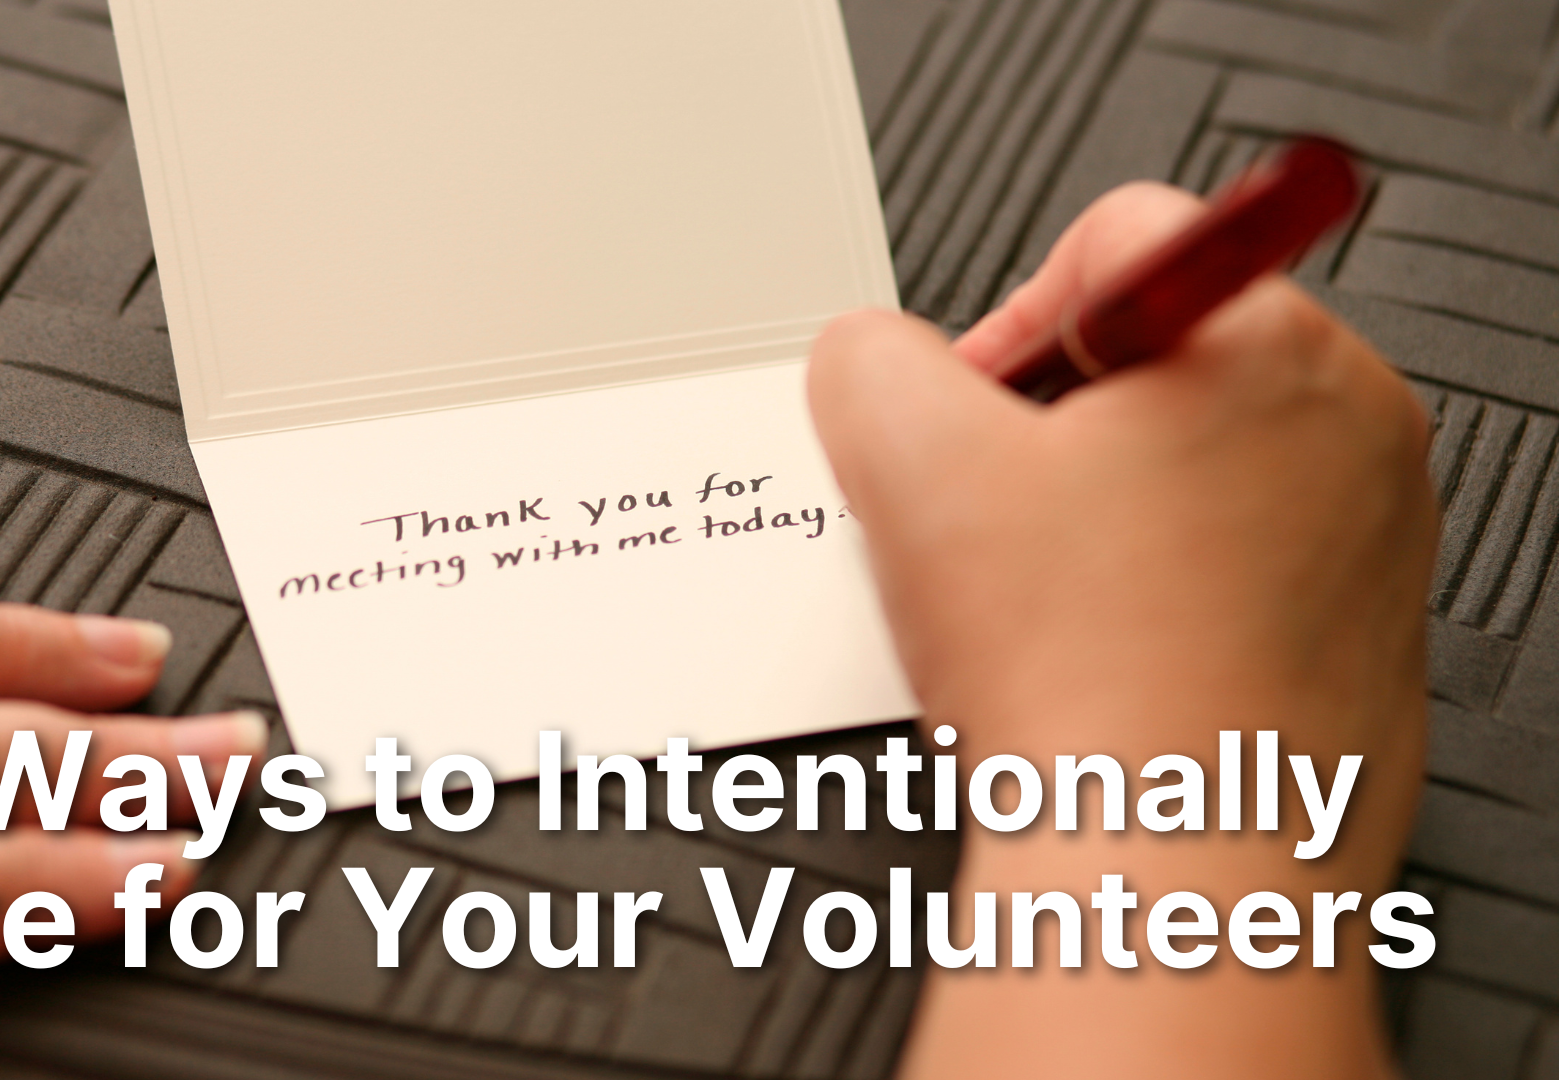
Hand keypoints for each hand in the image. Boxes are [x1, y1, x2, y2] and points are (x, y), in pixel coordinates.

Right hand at [809, 183, 1433, 1076]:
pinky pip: (1239, 559)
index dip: (1002, 323)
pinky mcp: (1367, 631)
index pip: (1113, 240)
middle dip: (1050, 424)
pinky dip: (1158, 585)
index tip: (967, 421)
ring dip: (1098, 508)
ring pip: (1194, 461)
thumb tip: (874, 360)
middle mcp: (1354, 421)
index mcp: (1266, 341)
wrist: (1172, 869)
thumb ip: (864, 356)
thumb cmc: (1084, 679)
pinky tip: (1097, 652)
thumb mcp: (904, 461)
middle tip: (993, 518)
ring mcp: (1376, 533)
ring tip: (1042, 599)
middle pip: (1158, 354)